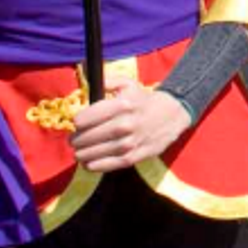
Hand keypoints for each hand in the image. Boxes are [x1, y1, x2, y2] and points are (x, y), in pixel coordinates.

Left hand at [69, 81, 191, 171]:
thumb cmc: (143, 100)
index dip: (77, 122)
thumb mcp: (128, 84)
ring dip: (81, 154)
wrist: (172, 115)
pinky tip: (89, 162)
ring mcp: (129, 143)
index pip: (83, 119)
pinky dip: (93, 165)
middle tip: (75, 140)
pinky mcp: (133, 157)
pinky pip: (105, 165)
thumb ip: (107, 81)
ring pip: (92, 153)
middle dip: (75, 140)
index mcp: (121, 105)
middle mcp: (124, 124)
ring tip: (80, 152)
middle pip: (84, 138)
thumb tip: (86, 83)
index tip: (78, 123)